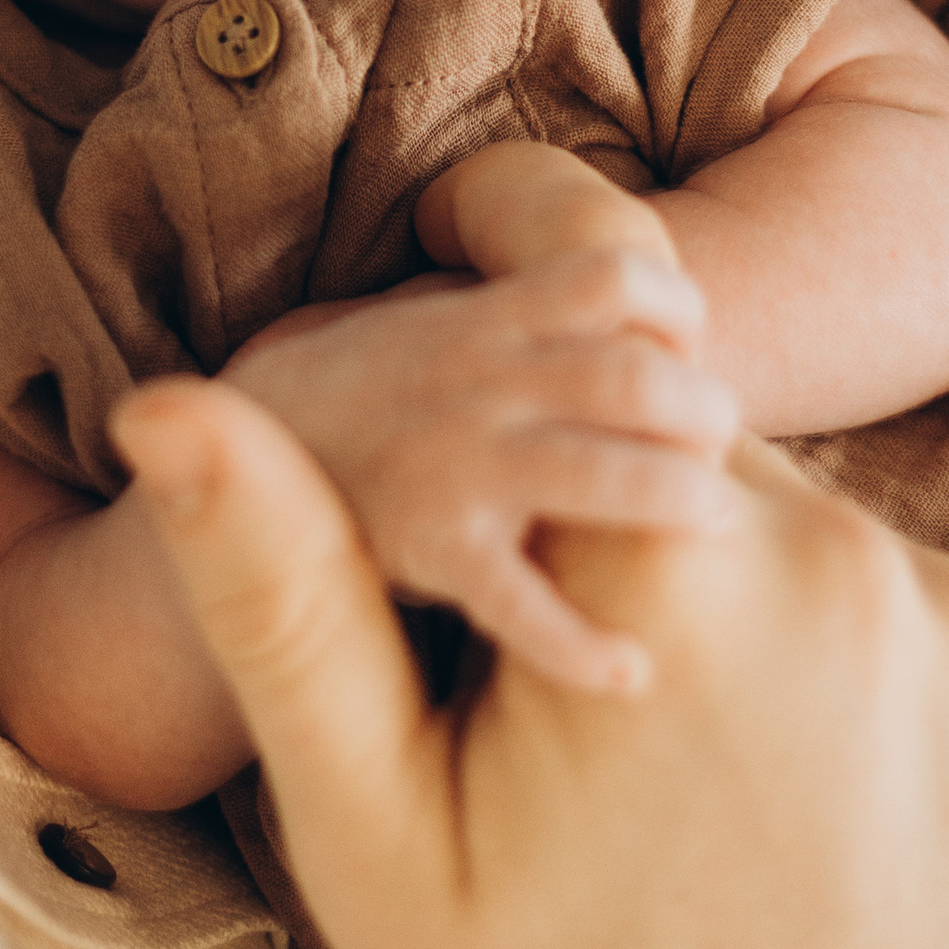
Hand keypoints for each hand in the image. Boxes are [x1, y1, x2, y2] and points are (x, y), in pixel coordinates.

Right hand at [114, 381, 948, 948]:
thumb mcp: (376, 844)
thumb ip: (280, 597)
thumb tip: (170, 408)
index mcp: (670, 556)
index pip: (565, 431)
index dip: (526, 542)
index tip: (528, 693)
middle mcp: (857, 555)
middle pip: (709, 485)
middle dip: (657, 584)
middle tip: (624, 784)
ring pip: (833, 555)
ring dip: (779, 636)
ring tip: (739, 821)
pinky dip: (898, 699)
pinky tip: (849, 836)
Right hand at [222, 228, 733, 696]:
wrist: (228, 457)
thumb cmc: (378, 405)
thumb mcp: (442, 332)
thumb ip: (539, 329)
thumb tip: (666, 336)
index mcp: (485, 321)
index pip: (615, 276)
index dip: (677, 310)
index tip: (690, 358)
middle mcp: (478, 381)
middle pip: (637, 378)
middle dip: (704, 418)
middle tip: (720, 469)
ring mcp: (454, 462)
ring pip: (607, 471)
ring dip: (678, 500)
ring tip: (708, 529)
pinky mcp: (427, 548)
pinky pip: (522, 602)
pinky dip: (582, 643)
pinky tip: (627, 672)